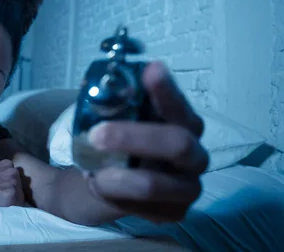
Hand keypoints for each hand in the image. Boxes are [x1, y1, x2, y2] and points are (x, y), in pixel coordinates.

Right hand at [0, 159, 24, 210]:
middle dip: (13, 193)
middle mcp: (13, 171)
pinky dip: (11, 208)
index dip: (9, 187)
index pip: (17, 179)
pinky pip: (18, 205)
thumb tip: (13, 182)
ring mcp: (13, 183)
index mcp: (8, 163)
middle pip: (21, 188)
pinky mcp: (12, 195)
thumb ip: (3, 173)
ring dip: (12, 201)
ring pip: (20, 197)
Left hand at [85, 61, 208, 222]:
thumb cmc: (116, 144)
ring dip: (118, 178)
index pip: (178, 104)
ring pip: (155, 183)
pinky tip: (100, 187)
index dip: (167, 89)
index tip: (151, 70)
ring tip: (91, 173)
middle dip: (134, 137)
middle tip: (96, 134)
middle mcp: (193, 153)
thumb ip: (109, 103)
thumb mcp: (111, 120)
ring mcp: (187, 186)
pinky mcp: (175, 213)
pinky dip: (116, 197)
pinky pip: (144, 209)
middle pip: (177, 143)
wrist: (107, 183)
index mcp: (181, 122)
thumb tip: (90, 85)